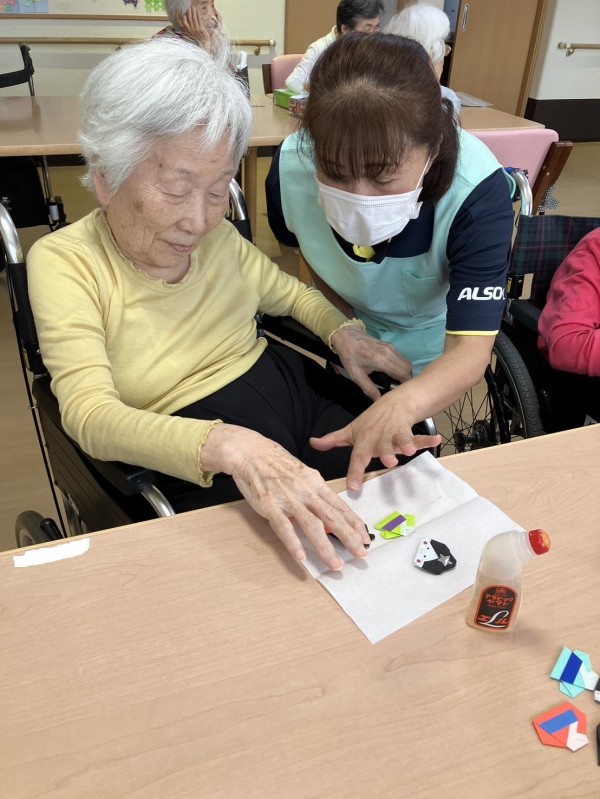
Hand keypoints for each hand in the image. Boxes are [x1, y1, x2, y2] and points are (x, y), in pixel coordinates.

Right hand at [178, 6, 220, 51]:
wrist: (204, 46)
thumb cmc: (198, 41)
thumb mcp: (190, 36)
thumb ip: (187, 31)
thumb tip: (183, 26)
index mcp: (187, 32)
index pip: (182, 23)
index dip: (179, 16)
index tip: (178, 11)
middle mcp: (190, 30)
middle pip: (188, 19)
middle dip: (188, 12)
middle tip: (188, 7)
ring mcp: (196, 29)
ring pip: (193, 18)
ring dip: (193, 12)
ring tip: (193, 7)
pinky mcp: (201, 29)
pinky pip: (199, 20)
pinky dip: (198, 15)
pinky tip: (197, 11)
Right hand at [202, 425, 370, 569]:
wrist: (251, 451)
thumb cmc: (275, 462)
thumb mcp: (301, 473)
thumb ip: (313, 492)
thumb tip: (325, 510)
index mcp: (315, 483)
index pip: (339, 506)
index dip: (354, 523)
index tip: (365, 537)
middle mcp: (306, 491)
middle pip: (332, 517)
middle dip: (348, 537)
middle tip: (361, 554)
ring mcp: (288, 499)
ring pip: (312, 525)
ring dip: (325, 547)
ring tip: (335, 564)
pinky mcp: (270, 506)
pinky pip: (284, 527)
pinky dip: (293, 542)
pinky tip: (300, 557)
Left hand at [311, 388, 440, 490]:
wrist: (393, 403)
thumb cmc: (370, 422)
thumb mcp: (350, 431)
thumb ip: (333, 440)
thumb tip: (312, 443)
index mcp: (364, 440)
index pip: (358, 457)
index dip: (355, 471)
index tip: (354, 487)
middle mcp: (380, 437)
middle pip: (382, 447)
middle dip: (386, 454)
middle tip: (388, 463)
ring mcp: (395, 434)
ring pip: (400, 440)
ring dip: (406, 445)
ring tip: (410, 452)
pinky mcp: (408, 432)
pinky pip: (418, 436)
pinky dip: (427, 439)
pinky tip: (436, 441)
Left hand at [330, 325, 412, 400]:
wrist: (347, 336)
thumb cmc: (350, 356)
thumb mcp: (356, 375)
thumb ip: (369, 389)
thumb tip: (378, 400)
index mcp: (382, 361)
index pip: (403, 374)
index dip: (405, 384)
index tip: (400, 391)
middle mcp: (390, 353)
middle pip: (408, 368)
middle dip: (406, 379)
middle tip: (397, 387)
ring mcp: (391, 348)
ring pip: (406, 362)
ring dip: (404, 372)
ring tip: (394, 381)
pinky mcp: (390, 346)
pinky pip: (401, 358)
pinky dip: (401, 366)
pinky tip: (392, 372)